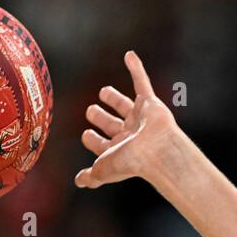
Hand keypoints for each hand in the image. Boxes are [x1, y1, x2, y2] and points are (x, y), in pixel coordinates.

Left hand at [76, 50, 179, 188]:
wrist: (156, 152)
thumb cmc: (131, 163)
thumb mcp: (103, 171)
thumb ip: (91, 176)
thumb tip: (79, 182)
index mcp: (119, 150)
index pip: (102, 144)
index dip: (92, 140)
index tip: (86, 135)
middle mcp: (129, 135)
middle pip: (111, 124)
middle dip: (100, 118)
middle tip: (90, 111)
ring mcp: (140, 119)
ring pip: (125, 105)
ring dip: (114, 98)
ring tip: (103, 92)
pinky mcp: (150, 104)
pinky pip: (142, 82)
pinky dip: (136, 68)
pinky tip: (129, 55)